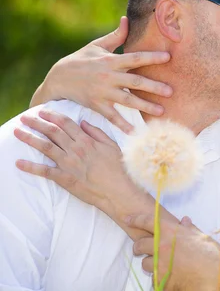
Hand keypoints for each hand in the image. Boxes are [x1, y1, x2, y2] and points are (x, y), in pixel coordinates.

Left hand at [14, 109, 152, 236]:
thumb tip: (83, 123)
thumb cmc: (118, 168)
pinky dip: (31, 167)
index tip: (43, 111)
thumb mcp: (112, 146)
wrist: (117, 190)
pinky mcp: (64, 178)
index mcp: (86, 141)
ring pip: (45, 147)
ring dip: (29, 139)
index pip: (66, 124)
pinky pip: (44, 171)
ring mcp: (68, 164)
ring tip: (17, 132)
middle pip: (52, 132)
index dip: (53, 116)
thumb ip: (97, 133)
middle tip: (25, 118)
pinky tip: (19, 163)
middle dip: (37, 123)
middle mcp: (75, 150)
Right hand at [30, 17, 172, 133]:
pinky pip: (112, 116)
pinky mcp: (96, 105)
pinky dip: (122, 124)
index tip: (168, 57)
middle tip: (171, 91)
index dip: (151, 57)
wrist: (58, 79)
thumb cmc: (80, 60)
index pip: (135, 58)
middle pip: (135, 82)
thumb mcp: (96, 46)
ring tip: (161, 111)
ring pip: (127, 100)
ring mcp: (102, 92)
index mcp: (111, 61)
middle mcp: (108, 77)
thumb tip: (127, 19)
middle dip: (154, 86)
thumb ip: (116, 36)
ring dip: (145, 106)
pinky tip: (136, 132)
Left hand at [128, 214, 219, 290]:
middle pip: (139, 244)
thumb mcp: (199, 235)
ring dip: (150, 263)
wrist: (217, 273)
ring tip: (161, 264)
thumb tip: (183, 221)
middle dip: (140, 247)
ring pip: (144, 263)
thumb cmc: (211, 252)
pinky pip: (154, 278)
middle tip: (143, 249)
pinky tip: (170, 276)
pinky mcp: (162, 280)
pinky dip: (160, 277)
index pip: (146, 222)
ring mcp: (160, 265)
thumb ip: (187, 228)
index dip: (135, 219)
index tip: (128, 219)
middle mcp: (161, 246)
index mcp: (170, 231)